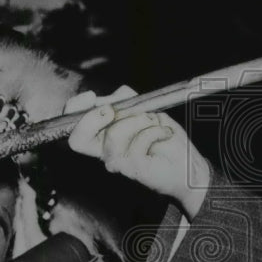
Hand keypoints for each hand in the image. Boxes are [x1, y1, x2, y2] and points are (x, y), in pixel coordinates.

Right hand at [65, 88, 210, 219]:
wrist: (188, 163)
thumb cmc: (165, 139)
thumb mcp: (144, 110)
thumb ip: (127, 100)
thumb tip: (118, 93)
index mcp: (104, 135)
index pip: (73, 125)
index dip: (74, 108)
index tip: (91, 96)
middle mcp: (106, 151)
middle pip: (78, 138)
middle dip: (93, 118)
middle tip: (114, 111)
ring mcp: (117, 162)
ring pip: (114, 133)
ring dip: (138, 120)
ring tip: (153, 123)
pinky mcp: (132, 168)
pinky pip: (138, 139)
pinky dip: (154, 129)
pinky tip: (163, 133)